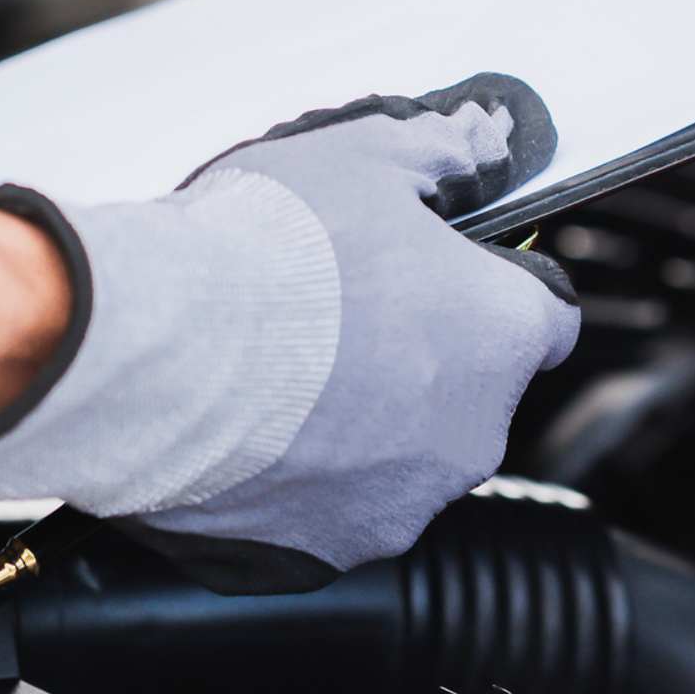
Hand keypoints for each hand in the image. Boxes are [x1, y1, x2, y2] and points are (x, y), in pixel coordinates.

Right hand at [0, 74, 578, 592]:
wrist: (151, 350)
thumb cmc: (261, 252)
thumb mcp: (365, 156)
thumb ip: (441, 151)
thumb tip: (481, 141)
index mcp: (502, 335)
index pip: (543, 316)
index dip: (491, 286)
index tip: (442, 271)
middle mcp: (470, 436)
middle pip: (465, 390)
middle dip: (416, 354)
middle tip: (334, 309)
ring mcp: (397, 504)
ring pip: (395, 455)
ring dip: (356, 420)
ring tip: (274, 369)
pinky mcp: (321, 552)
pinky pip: (322, 507)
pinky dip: (294, 476)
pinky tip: (242, 427)